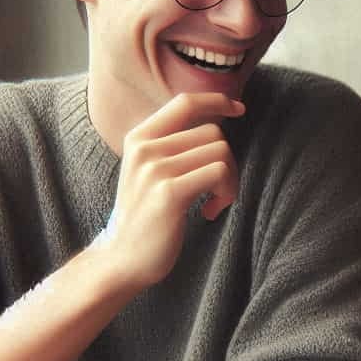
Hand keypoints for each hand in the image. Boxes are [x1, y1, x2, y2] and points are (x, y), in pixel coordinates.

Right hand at [96, 92, 244, 287]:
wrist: (121, 259)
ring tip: (214, 202)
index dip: (217, 101)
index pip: (184, 102)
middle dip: (228, 162)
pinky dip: (225, 193)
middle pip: (213, 133)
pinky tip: (209, 212)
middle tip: (218, 191)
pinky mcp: (169, 192)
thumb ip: (172, 146)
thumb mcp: (150, 172)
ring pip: (220, 152)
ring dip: (229, 181)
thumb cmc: (145, 217)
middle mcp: (144, 148)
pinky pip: (219, 173)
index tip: (239, 109)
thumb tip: (217, 125)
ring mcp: (155, 169)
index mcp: (139, 138)